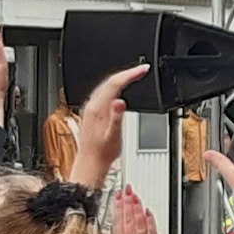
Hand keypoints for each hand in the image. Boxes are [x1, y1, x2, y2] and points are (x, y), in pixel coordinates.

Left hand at [68, 63, 148, 188]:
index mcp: (97, 109)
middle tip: (142, 69)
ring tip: (133, 75)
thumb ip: (117, 118)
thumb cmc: (102, 153)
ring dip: (120, 78)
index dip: (129, 74)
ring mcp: (90, 108)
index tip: (142, 70)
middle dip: (127, 73)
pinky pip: (103, 93)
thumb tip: (120, 101)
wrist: (91, 164)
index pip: (114, 83)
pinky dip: (114, 87)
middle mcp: (92, 106)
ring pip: (106, 86)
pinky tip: (119, 90)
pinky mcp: (91, 112)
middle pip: (109, 81)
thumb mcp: (113, 136)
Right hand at [108, 187, 163, 233]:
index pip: (118, 219)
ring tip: (136, 197)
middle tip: (128, 190)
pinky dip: (150, 221)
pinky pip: (151, 231)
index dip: (119, 205)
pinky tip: (148, 212)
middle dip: (128, 202)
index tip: (119, 195)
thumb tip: (109, 230)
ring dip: (137, 208)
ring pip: (139, 222)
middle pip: (128, 217)